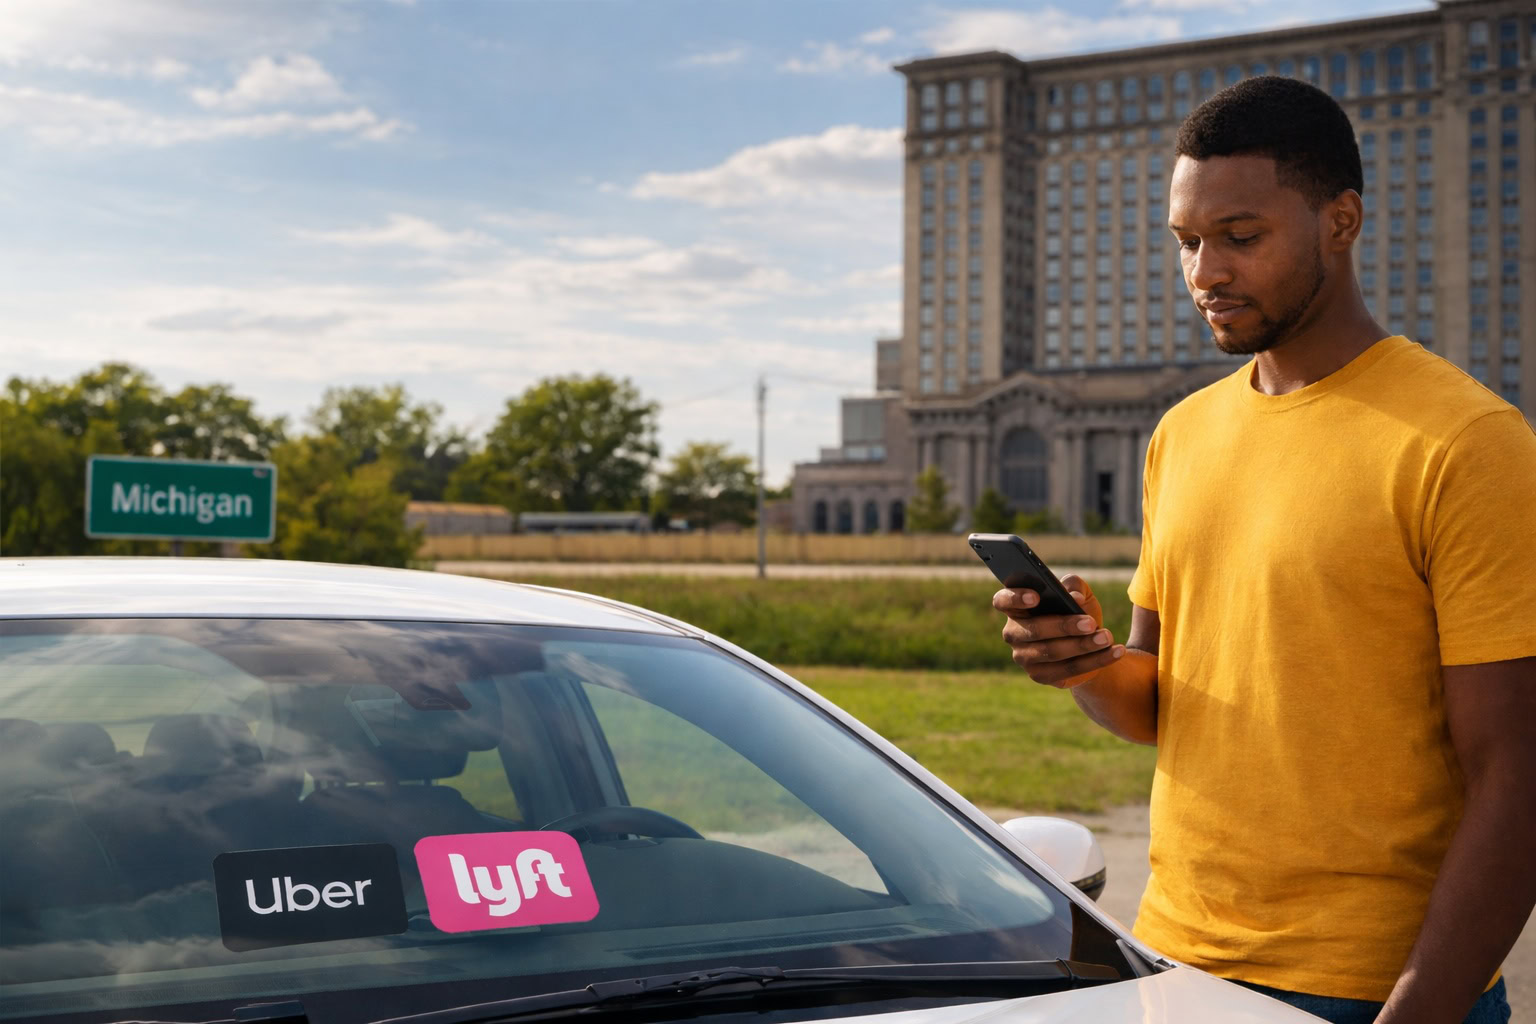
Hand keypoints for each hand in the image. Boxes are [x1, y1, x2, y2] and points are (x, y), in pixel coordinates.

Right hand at [992, 574, 1125, 687]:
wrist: (1090, 645)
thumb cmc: (1079, 612)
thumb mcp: (1081, 594)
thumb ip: (1075, 587)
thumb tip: (1074, 598)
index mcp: (1016, 607)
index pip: (1002, 600)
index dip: (1015, 598)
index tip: (1036, 596)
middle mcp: (1013, 633)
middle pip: (1034, 630)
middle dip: (1064, 626)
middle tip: (1090, 623)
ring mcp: (1023, 657)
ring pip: (1052, 652)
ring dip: (1083, 645)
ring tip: (1107, 637)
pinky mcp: (1040, 676)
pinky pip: (1067, 670)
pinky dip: (1094, 661)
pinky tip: (1114, 652)